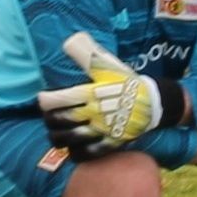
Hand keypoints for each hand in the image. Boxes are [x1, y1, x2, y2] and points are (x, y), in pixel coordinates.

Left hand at [36, 33, 181, 151]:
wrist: (153, 102)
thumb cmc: (126, 82)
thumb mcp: (108, 66)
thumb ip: (87, 56)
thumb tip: (68, 43)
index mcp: (92, 91)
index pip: (59, 99)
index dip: (45, 101)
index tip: (43, 98)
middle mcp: (95, 112)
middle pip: (60, 121)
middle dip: (49, 119)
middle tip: (48, 116)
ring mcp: (103, 130)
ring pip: (69, 139)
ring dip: (57, 137)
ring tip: (56, 132)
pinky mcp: (111, 144)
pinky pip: (87, 154)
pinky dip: (74, 153)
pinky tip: (72, 147)